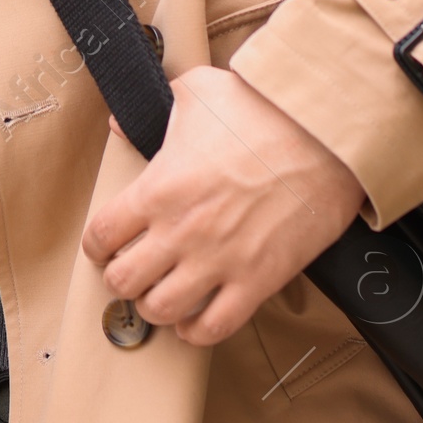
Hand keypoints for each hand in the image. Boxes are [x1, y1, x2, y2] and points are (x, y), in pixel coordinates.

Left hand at [80, 64, 365, 345]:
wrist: (324, 134)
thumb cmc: (262, 109)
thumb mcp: (198, 91)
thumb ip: (154, 105)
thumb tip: (120, 123)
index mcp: (159, 187)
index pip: (101, 234)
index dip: (98, 243)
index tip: (108, 243)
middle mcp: (181, 231)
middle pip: (122, 281)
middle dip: (121, 278)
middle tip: (135, 268)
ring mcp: (218, 260)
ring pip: (160, 310)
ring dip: (155, 305)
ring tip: (164, 291)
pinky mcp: (256, 281)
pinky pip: (213, 328)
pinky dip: (197, 330)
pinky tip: (196, 316)